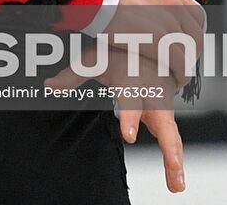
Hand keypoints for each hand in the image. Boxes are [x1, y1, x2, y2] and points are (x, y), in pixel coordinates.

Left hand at [46, 46, 185, 193]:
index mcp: (133, 80)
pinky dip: (176, 160)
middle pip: (162, 117)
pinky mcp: (166, 116)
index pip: (131, 99)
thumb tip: (50, 86)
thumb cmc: (122, 55)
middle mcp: (151, 93)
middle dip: (168, 141)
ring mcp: (162, 105)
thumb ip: (74, 74)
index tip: (128, 136)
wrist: (151, 45)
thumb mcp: (96, 60)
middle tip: (172, 161)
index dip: (131, 117)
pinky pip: (173, 138)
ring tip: (177, 183)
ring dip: (175, 156)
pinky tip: (176, 182)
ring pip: (171, 132)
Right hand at [104, 0, 205, 89]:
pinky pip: (180, 63)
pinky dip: (181, 75)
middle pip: (197, 35)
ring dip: (186, 66)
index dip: (194, 33)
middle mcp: (174, 5)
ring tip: (178, 75)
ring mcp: (168, 23)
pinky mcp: (159, 41)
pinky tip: (175, 81)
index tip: (187, 44)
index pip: (197, 15)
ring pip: (190, 50)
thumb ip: (151, 3)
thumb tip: (151, 15)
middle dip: (192, 53)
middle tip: (182, 63)